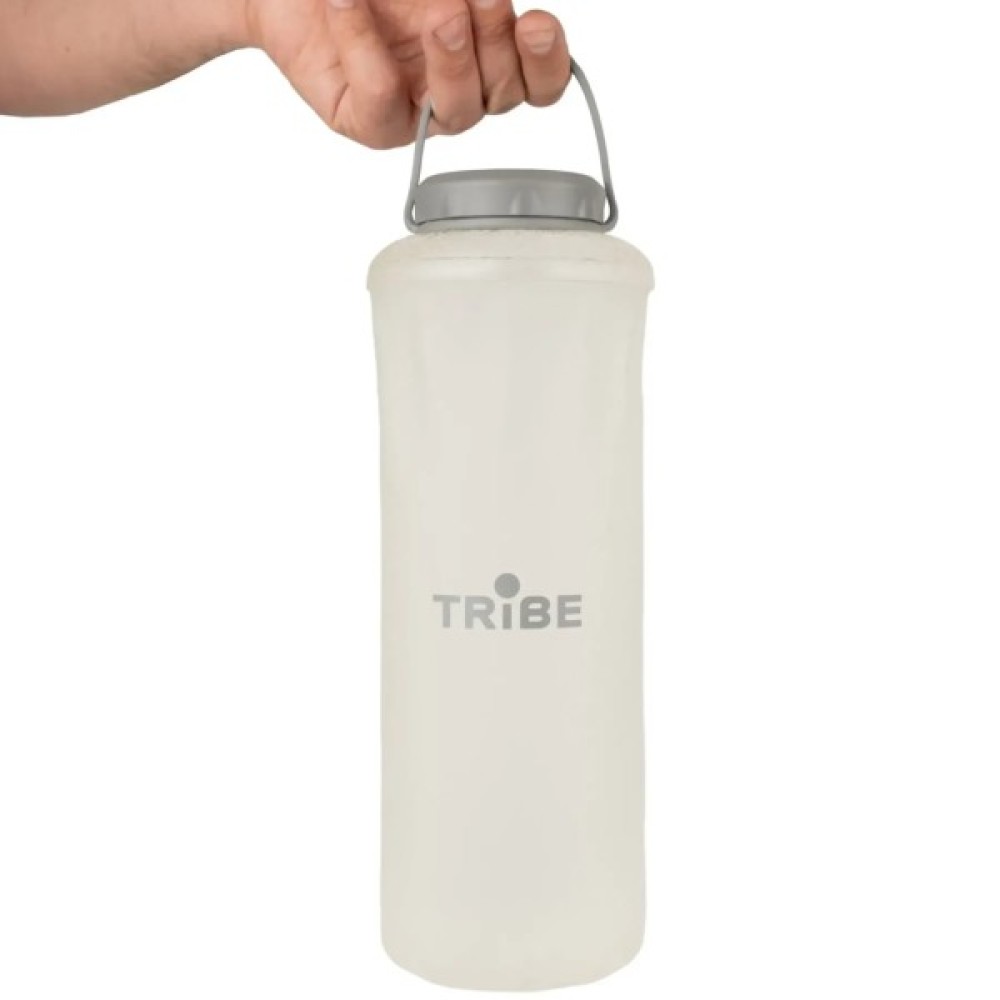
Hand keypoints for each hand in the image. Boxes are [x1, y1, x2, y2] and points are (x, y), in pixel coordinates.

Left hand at [246, 0, 570, 148]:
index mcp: (485, 53)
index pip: (539, 82)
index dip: (548, 63)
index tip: (536, 25)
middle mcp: (456, 88)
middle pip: (504, 93)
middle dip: (497, 43)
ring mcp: (415, 111)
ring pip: (458, 112)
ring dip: (455, 61)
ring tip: (440, 13)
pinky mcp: (368, 123)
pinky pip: (381, 97)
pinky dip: (364, 44)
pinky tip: (346, 0)